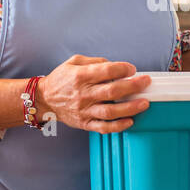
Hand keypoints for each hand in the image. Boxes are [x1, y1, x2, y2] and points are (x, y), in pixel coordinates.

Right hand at [37, 54, 151, 133]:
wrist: (44, 99)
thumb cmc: (60, 80)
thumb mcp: (74, 62)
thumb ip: (95, 62)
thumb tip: (115, 66)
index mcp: (80, 76)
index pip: (107, 71)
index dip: (123, 69)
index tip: (132, 69)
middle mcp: (83, 94)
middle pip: (113, 91)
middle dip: (133, 86)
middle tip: (145, 82)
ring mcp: (84, 110)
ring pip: (111, 111)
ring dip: (130, 108)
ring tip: (144, 103)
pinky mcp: (85, 123)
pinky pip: (103, 127)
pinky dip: (118, 126)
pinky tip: (130, 121)